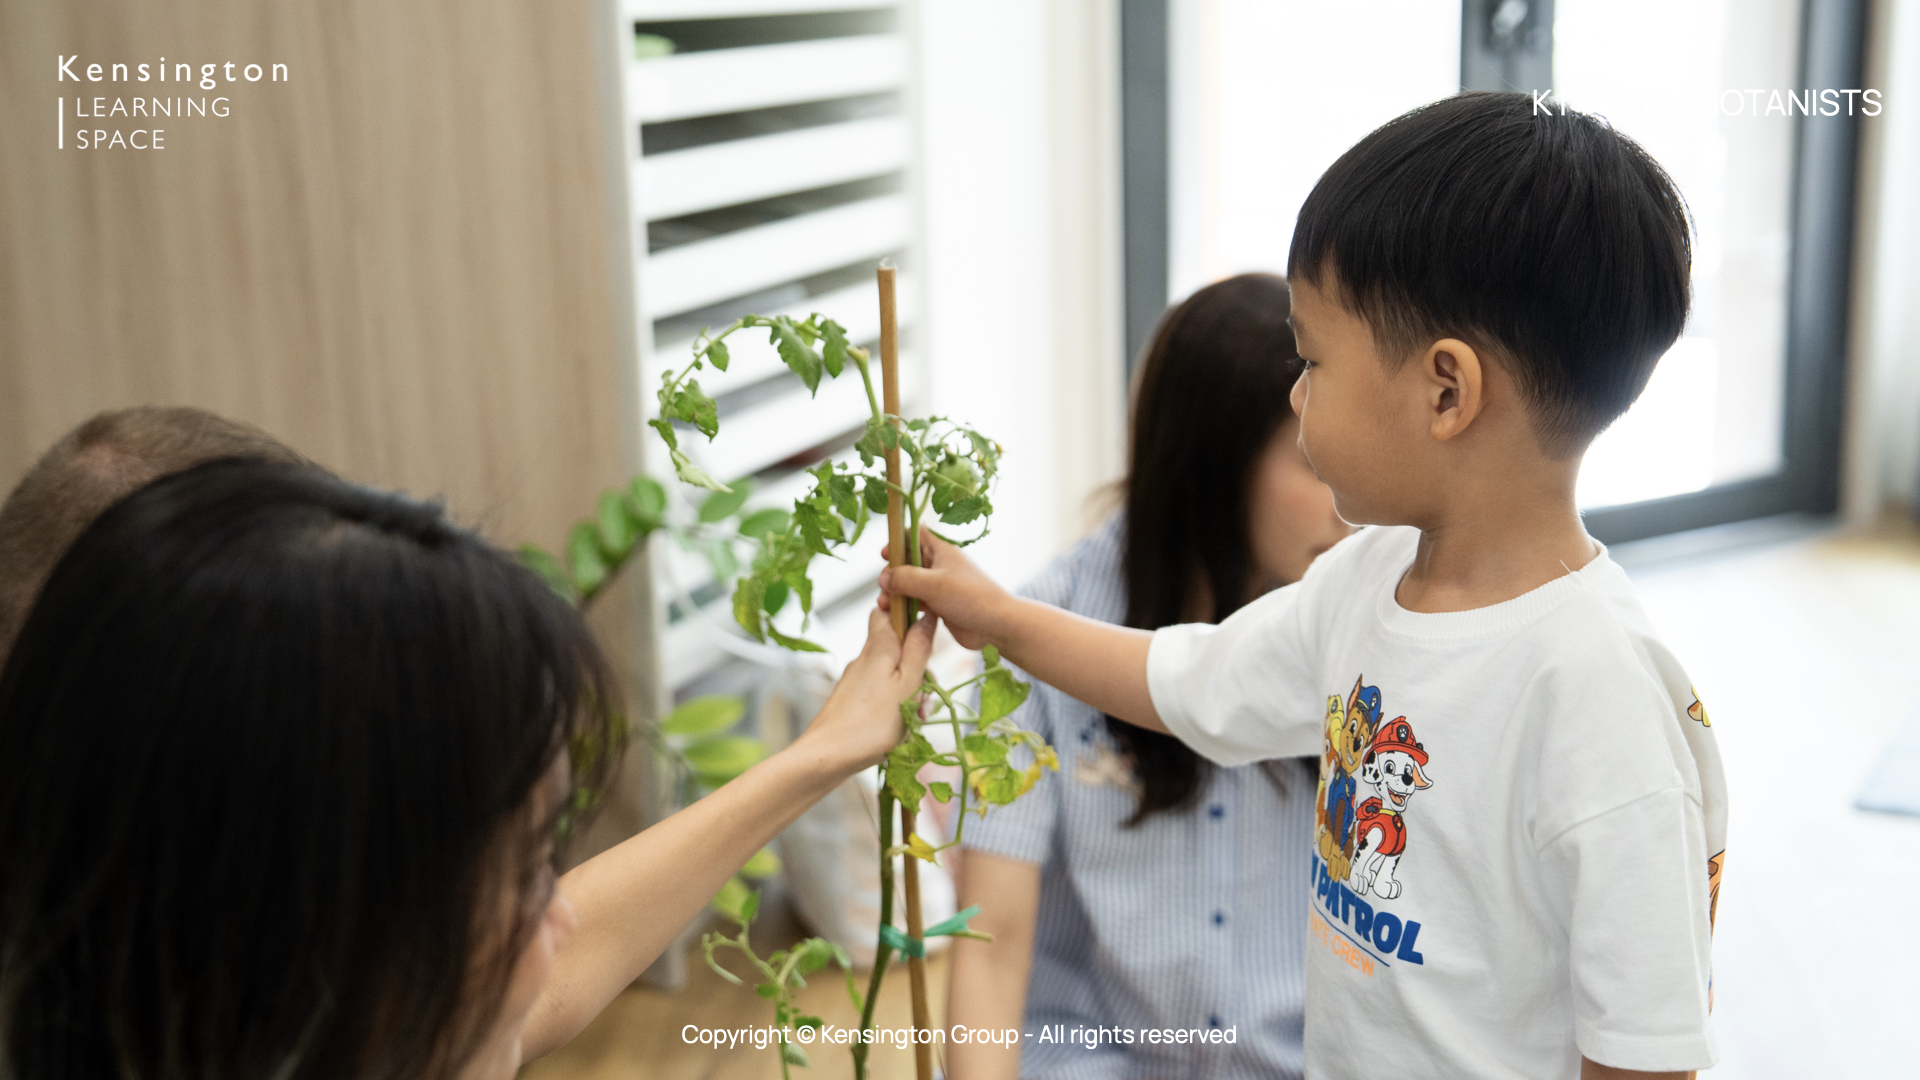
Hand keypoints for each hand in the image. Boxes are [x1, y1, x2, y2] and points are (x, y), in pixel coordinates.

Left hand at [796, 606, 936, 769]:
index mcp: (878, 646)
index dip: (907, 614)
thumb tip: (927, 614)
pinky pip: (882, 694)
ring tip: (916, 720)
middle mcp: (865, 658)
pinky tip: (901, 730)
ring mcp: (856, 680)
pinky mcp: (852, 701)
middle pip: (897, 648)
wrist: (827, 757)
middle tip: (927, 695)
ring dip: (911, 693)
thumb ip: (919, 648)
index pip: (887, 610)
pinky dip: (896, 707)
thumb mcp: (908, 683)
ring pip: (892, 675)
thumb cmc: (873, 722)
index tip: (925, 636)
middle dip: (918, 668)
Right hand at [877, 529, 1013, 651]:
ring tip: (886, 605)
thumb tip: (882, 577)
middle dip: (891, 573)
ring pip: (909, 584)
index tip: (885, 555)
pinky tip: (897, 616)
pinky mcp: (940, 605)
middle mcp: (939, 565)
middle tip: (884, 589)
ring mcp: (939, 586)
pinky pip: (916, 602)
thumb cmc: (970, 598)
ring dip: (895, 593)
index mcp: (941, 551)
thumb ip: (905, 578)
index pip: (915, 533)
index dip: (898, 540)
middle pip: (907, 561)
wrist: (997, 625)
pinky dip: (905, 607)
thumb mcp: (933, 584)